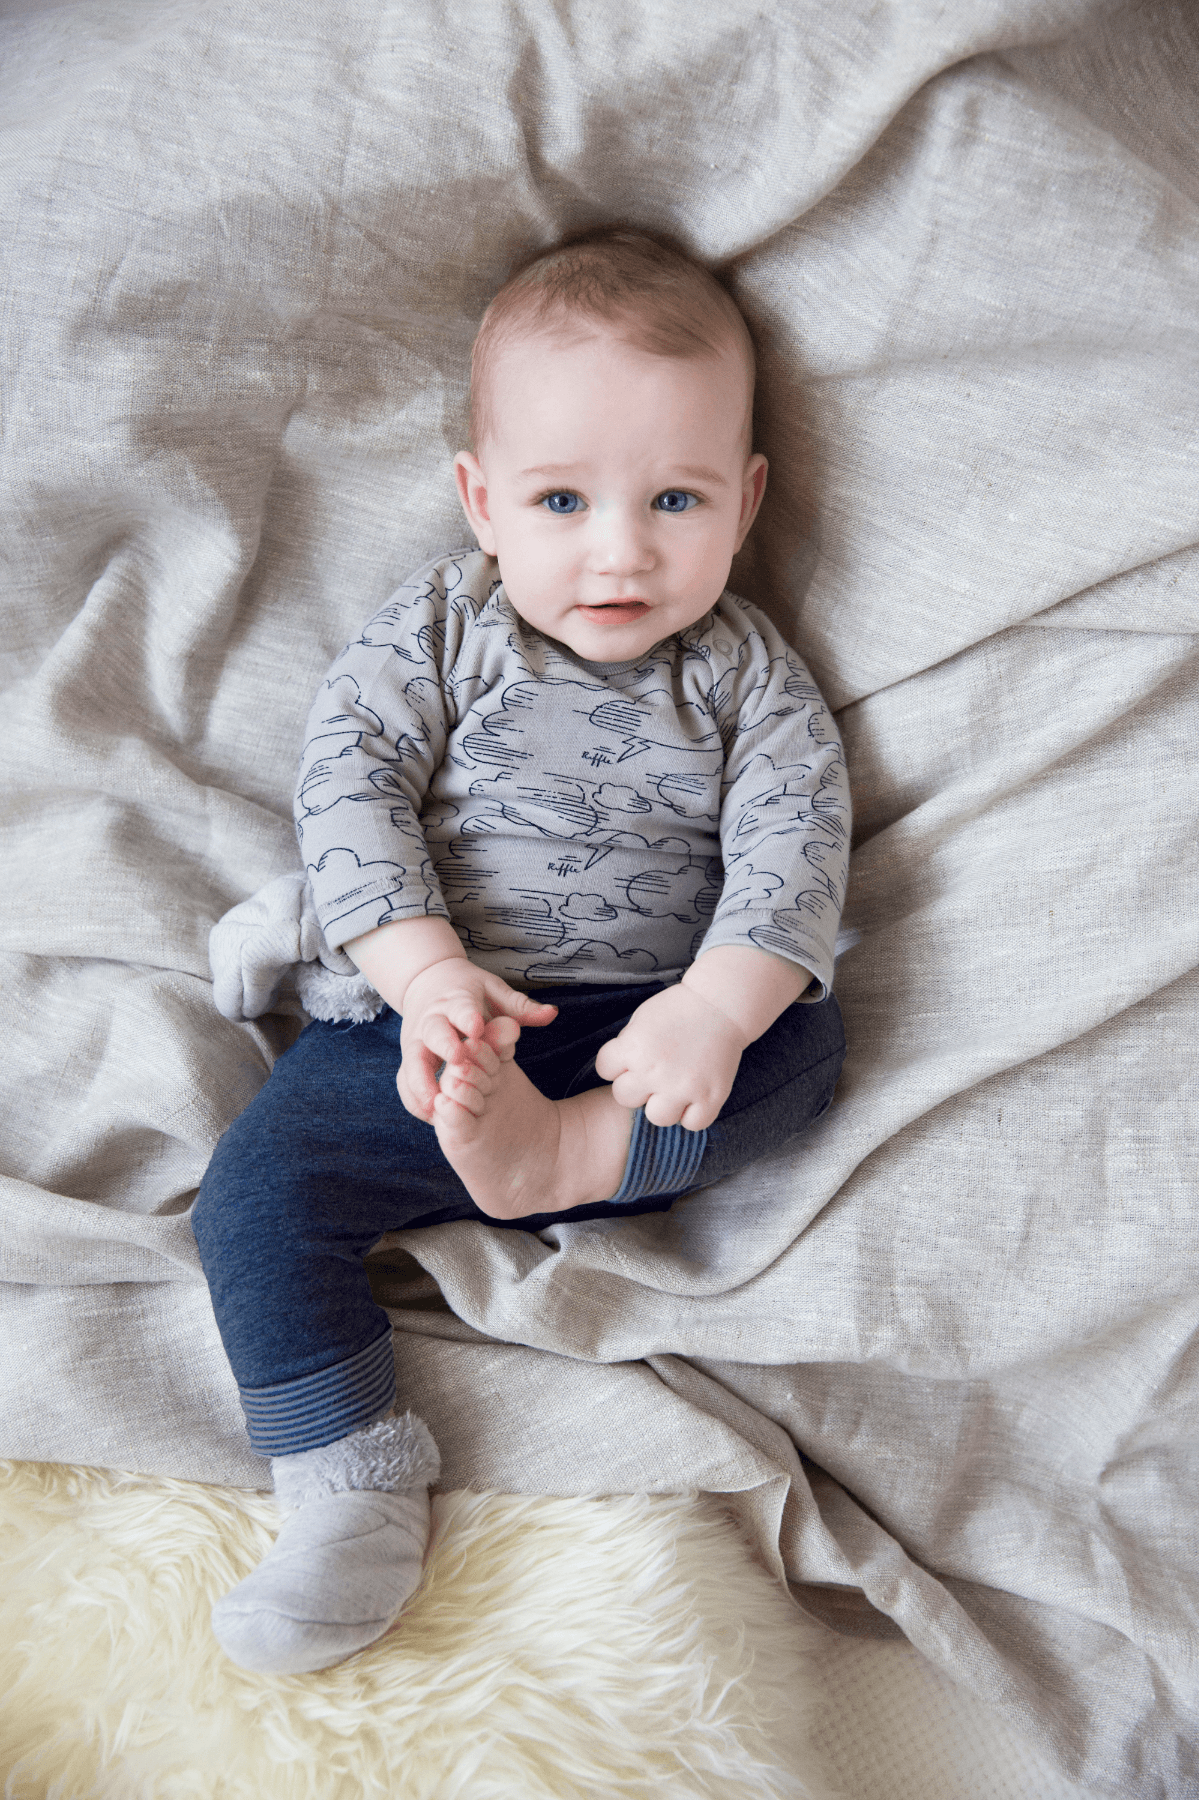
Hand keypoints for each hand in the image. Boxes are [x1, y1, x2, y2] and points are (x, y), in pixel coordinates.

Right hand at [397, 958, 556, 1121]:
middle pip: (433, 1033)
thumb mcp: (495, 992)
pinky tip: (431, 1116)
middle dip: (444, 1046)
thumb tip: (552, 1014)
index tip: (478, 1027)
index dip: (467, 1017)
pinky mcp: (409, 1059)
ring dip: (422, 1084)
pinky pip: (406, 1082)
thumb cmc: (470, 993)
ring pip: (413, 1063)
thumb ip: (522, 1007)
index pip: (461, 1007)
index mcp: (456, 1000)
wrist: (428, 980)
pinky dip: (416, 1099)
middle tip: (458, 1064)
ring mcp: (416, 1041)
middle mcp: (431, 1020)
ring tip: (436, 1107)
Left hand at [593, 984, 747, 1130]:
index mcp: (634, 1047)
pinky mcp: (710, 1097)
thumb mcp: (641, 1019)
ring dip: (663, 1105)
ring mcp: (683, 1087)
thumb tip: (620, 1071)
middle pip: (625, 1098)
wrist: (720, 1004)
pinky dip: (693, 1114)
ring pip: (657, 1117)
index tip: (633, 1055)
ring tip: (674, 1088)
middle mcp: (655, 1071)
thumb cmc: (678, 1009)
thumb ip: (627, 1046)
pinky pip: (693, 1124)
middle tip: (654, 1073)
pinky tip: (694, 1097)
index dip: (616, 1063)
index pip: (605, 1069)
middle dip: (636, 1085)